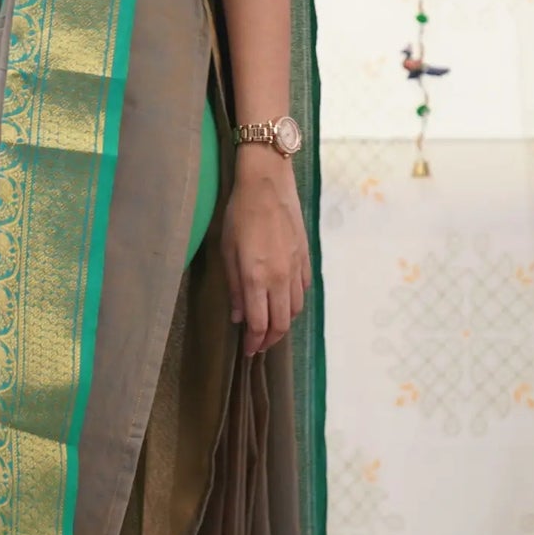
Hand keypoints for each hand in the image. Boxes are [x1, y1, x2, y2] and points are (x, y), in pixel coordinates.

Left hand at [222, 150, 310, 356]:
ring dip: (283, 323)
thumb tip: (239, 316)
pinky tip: (284, 300)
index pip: (259, 324)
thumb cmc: (239, 214)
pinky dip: (294, 302)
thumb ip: (234, 287)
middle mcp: (280, 278)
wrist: (267, 183)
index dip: (254, 343)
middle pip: (281, 323)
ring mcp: (296, 268)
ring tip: (270, 326)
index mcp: (256, 278)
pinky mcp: (306, 257)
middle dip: (269, 340)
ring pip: (295, 309)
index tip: (248, 351)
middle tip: (259, 345)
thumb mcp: (227, 250)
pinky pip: (303, 290)